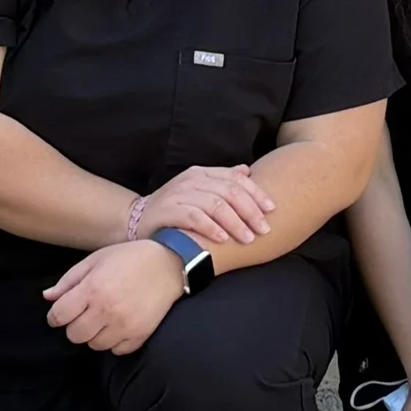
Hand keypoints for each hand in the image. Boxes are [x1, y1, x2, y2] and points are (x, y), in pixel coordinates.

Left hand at [44, 240, 188, 353]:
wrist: (168, 263)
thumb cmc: (128, 258)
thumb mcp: (94, 260)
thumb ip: (68, 280)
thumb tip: (47, 298)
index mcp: (92, 289)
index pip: (59, 316)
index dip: (55, 315)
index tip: (61, 312)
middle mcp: (106, 311)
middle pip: (74, 335)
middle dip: (74, 325)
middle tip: (84, 313)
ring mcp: (124, 326)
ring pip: (94, 345)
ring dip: (94, 334)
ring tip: (103, 318)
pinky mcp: (140, 335)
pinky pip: (116, 350)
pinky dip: (114, 341)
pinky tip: (118, 325)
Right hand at [135, 163, 272, 247]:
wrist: (138, 220)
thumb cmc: (176, 209)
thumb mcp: (199, 191)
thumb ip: (222, 181)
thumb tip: (246, 171)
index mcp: (202, 173)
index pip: (235, 178)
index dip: (256, 193)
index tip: (272, 209)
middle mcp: (191, 179)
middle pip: (228, 191)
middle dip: (250, 210)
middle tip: (264, 229)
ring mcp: (178, 193)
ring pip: (214, 204)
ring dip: (235, 222)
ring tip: (248, 238)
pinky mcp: (167, 209)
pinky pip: (194, 216)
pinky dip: (211, 227)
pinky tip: (223, 239)